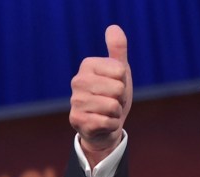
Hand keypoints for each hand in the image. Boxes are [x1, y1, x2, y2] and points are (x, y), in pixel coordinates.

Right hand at [69, 25, 132, 167]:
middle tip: (112, 102)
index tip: (116, 88)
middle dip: (121, 99)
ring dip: (116, 113)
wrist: (104, 127)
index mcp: (87, 65)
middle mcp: (77, 81)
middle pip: (118, 88)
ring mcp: (75, 101)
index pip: (120, 71)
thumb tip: (114, 27)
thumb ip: (118, 50)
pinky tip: (103, 124)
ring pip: (113, 106)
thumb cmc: (113, 96)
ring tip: (107, 113)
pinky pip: (108, 122)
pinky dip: (112, 125)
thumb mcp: (120, 72)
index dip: (124, 82)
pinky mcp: (77, 121)